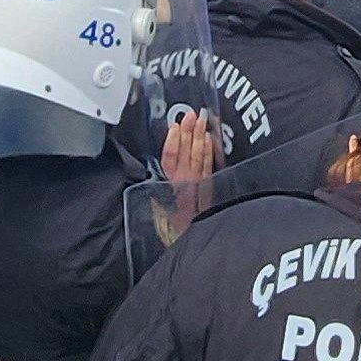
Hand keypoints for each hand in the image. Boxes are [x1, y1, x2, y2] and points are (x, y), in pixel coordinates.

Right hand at [157, 111, 216, 240]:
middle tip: (191, 114)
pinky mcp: (209, 189)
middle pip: (186, 154)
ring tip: (202, 120)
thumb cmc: (173, 233)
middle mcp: (185, 185)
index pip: (169, 161)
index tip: (174, 127)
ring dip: (199, 137)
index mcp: (169, 189)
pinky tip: (209, 140)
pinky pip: (209, 167)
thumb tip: (151, 181)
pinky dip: (209, 152)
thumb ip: (156, 196)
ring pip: (199, 158)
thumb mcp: (158, 215)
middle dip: (188, 133)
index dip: (172, 143)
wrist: (192, 245)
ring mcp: (199, 186)